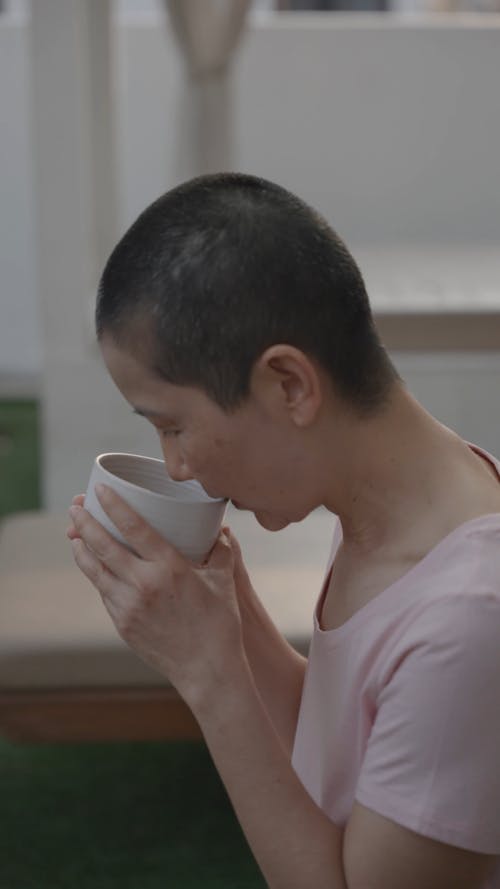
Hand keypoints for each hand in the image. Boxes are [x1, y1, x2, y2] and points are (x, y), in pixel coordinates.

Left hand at [67, 485, 244, 706]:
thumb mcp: (224, 580)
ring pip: (95, 570)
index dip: (113, 506)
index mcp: (169, 567)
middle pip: (103, 545)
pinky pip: (103, 591)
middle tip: (75, 506)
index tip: (99, 491)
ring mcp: (129, 605)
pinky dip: (94, 573)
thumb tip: (219, 529)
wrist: (208, 671)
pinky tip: (92, 564)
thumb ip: (220, 550)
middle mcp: (144, 584)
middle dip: (85, 523)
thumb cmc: (220, 624)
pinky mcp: (122, 623)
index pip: (133, 527)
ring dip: (81, 548)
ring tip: (74, 533)